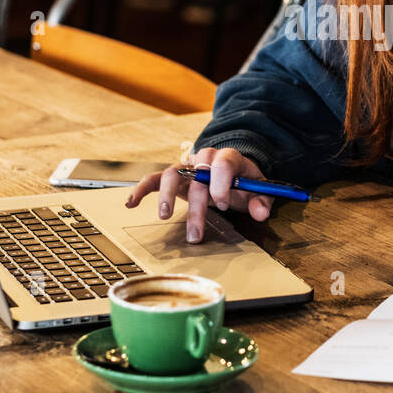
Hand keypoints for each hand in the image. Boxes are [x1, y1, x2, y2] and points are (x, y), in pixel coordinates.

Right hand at [126, 146, 273, 242]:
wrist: (232, 171)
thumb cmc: (245, 182)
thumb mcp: (259, 190)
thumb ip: (262, 201)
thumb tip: (261, 213)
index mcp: (228, 158)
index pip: (223, 163)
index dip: (221, 182)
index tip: (223, 203)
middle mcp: (204, 159)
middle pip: (197, 175)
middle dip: (196, 205)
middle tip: (196, 233)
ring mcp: (186, 167)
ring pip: (172, 174)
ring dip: (167, 195)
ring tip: (165, 216)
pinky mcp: (173, 177)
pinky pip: (153, 179)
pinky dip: (141, 189)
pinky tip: (131, 203)